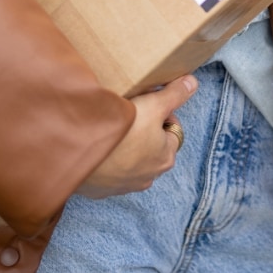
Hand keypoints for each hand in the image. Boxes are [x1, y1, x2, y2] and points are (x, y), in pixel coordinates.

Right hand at [76, 74, 197, 197]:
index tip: (147, 104)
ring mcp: (124, 186)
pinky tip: (97, 146)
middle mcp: (149, 177)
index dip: (162, 113)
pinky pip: (108, 172)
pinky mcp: (101, 190)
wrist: (79, 155)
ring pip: (130, 161)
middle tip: (129, 115)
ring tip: (112, 129)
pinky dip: (106, 160)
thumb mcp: (153, 105)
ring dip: (125, 148)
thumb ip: (175, 94)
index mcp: (166, 157)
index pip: (172, 130)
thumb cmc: (123, 132)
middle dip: (144, 132)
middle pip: (152, 147)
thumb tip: (192, 83)